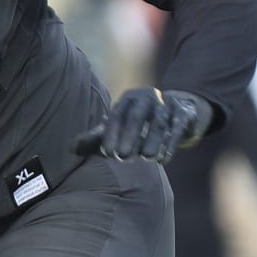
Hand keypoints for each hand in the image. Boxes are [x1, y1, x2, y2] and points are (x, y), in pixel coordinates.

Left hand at [74, 88, 212, 163]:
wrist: (176, 109)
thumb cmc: (138, 122)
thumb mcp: (118, 126)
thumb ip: (98, 136)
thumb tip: (72, 147)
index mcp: (127, 99)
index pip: (117, 115)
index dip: (111, 134)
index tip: (108, 153)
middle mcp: (146, 97)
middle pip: (136, 117)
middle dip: (129, 137)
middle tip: (123, 158)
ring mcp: (167, 103)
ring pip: (159, 123)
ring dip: (152, 141)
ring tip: (147, 158)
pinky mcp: (184, 113)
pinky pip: (178, 128)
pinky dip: (171, 144)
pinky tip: (164, 159)